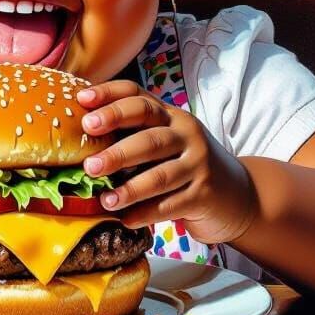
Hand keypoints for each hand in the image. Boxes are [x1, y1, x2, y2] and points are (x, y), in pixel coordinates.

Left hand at [77, 81, 256, 243]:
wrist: (236, 194)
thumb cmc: (184, 164)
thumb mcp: (165, 140)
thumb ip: (132, 133)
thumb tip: (78, 134)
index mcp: (169, 114)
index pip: (138, 96)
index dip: (108, 95)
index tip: (81, 100)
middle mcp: (186, 133)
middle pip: (149, 136)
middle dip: (117, 150)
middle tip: (89, 165)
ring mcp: (199, 164)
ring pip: (160, 174)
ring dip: (129, 189)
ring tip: (105, 200)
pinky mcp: (205, 194)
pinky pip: (171, 205)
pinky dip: (146, 213)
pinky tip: (126, 219)